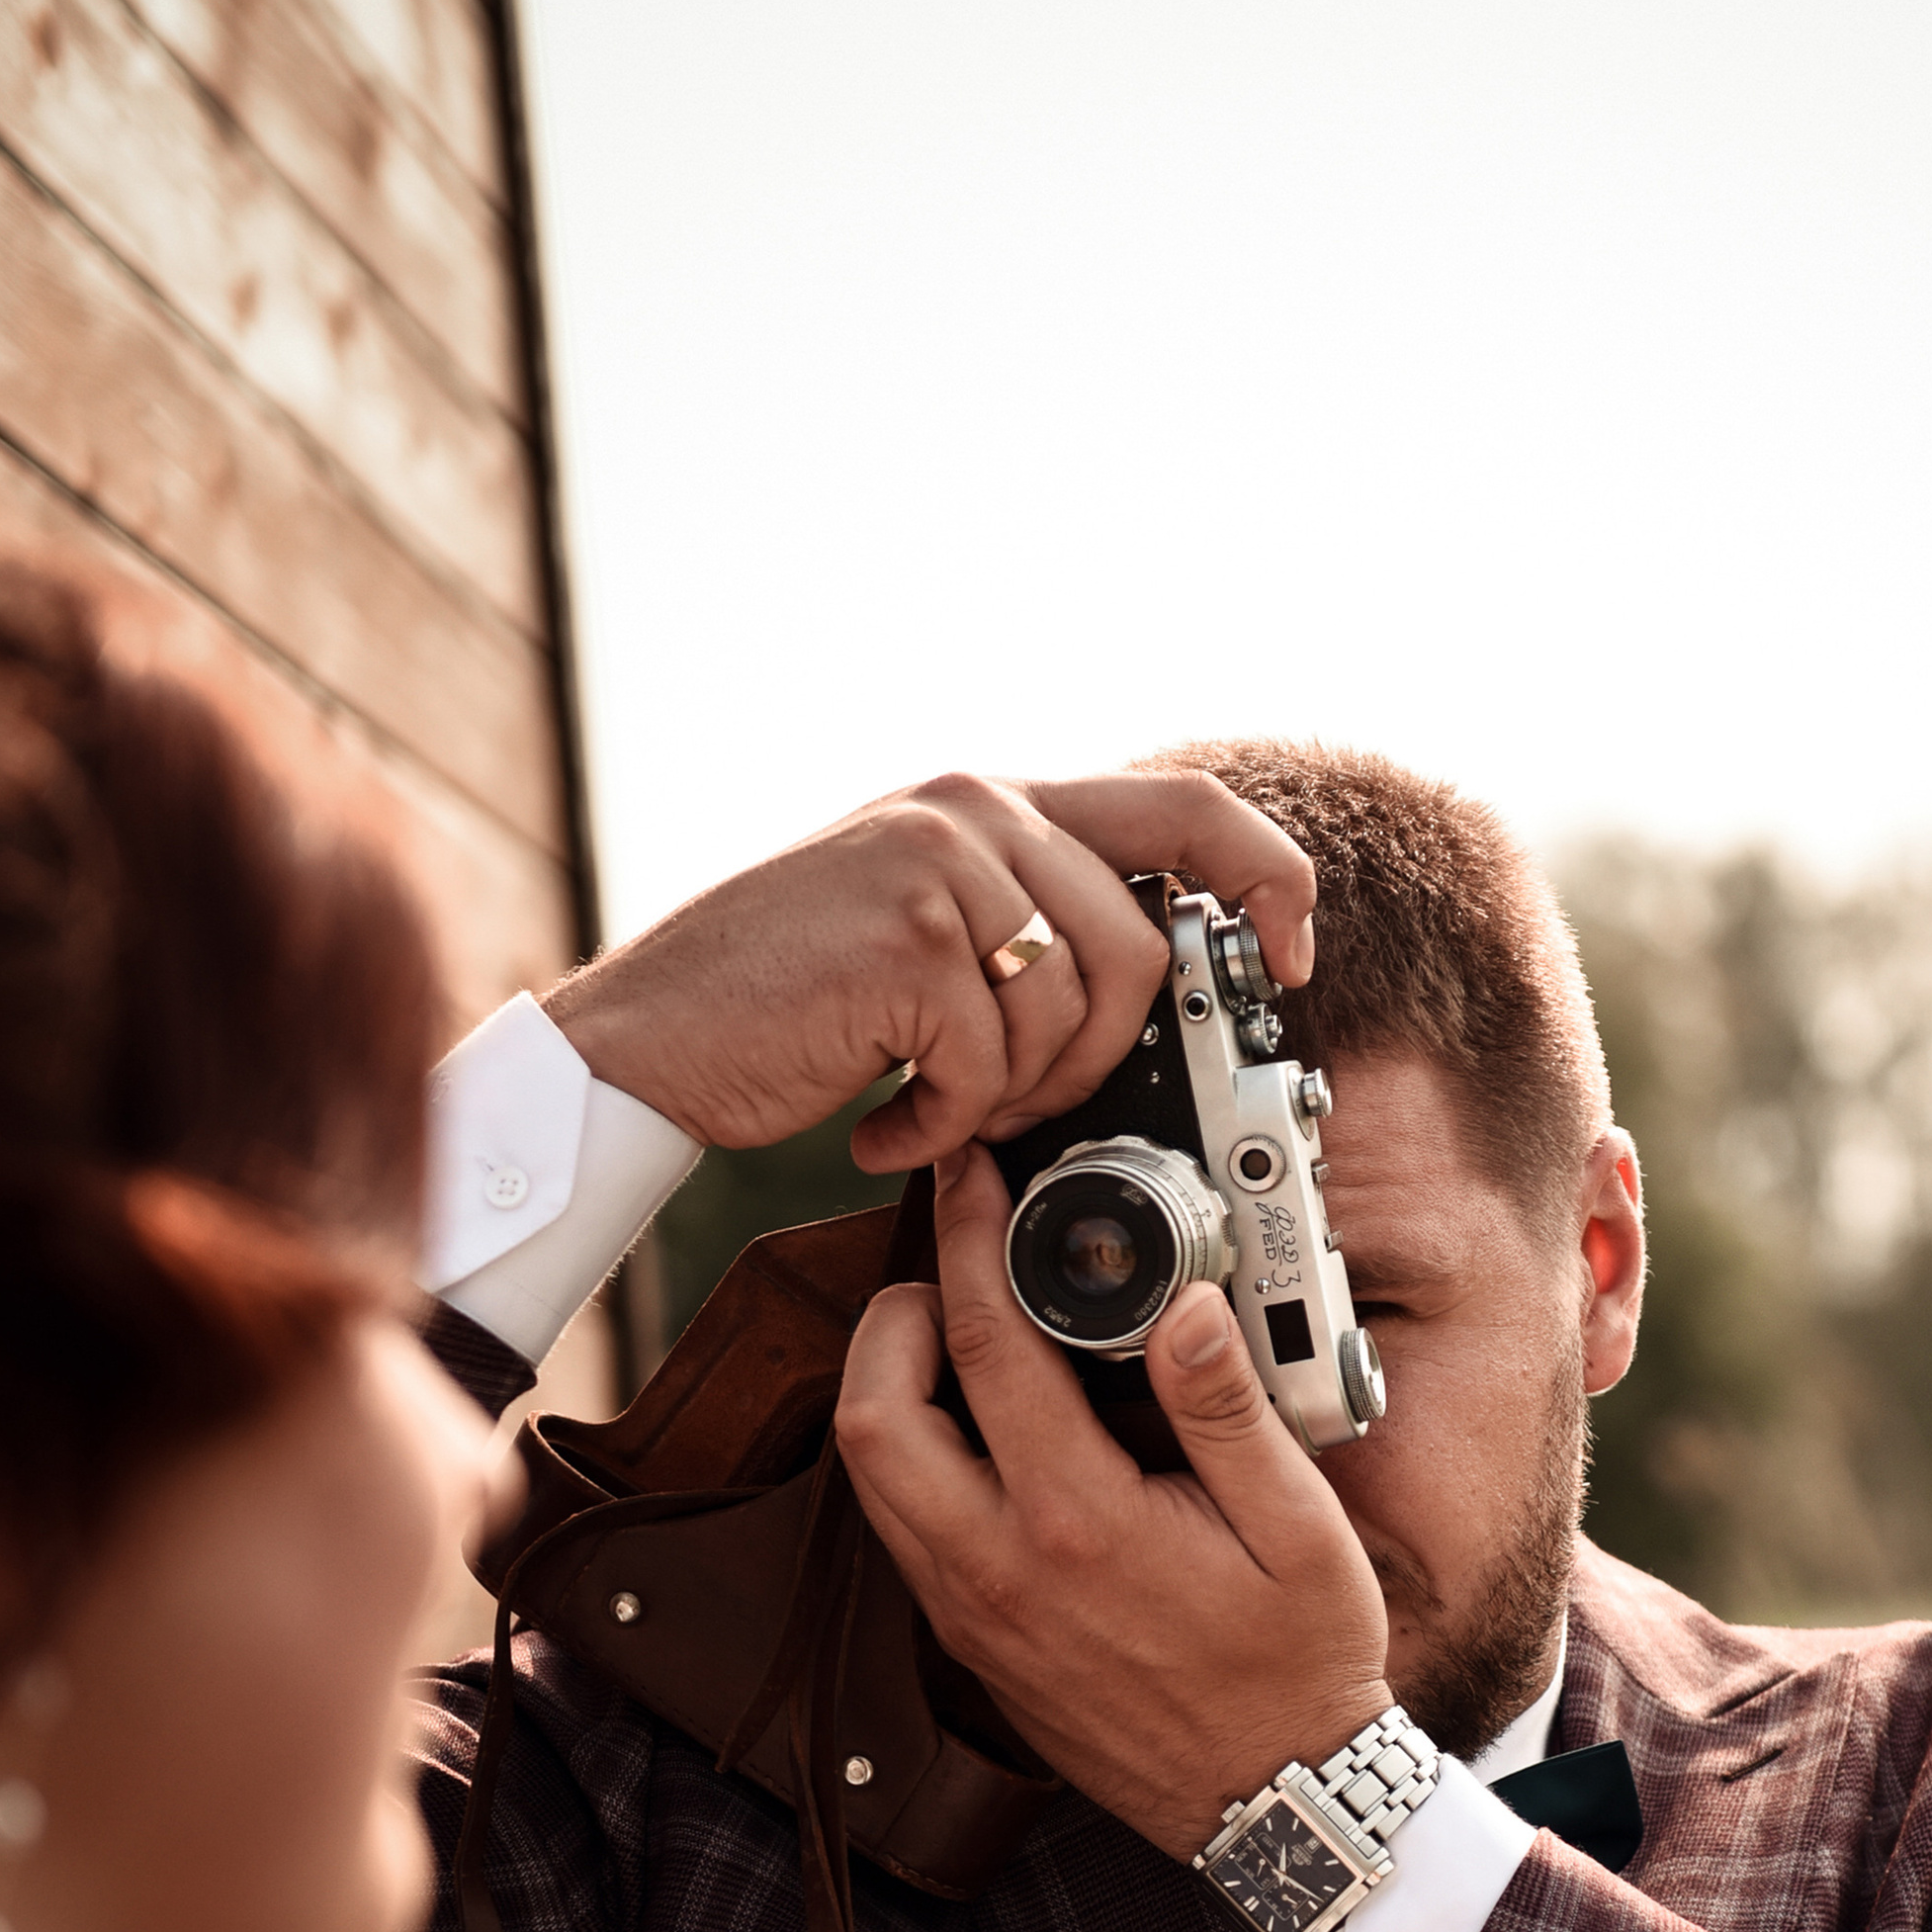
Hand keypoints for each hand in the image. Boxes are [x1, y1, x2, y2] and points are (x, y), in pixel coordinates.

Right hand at [541, 772, 1314, 1165]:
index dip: (1273, 887)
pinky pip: (992, 1065)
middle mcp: (977, 810)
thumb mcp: (924, 925)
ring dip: (1014, 1101)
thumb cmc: (785, 1004)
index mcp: (998, 804)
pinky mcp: (906, 940)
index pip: (1194, 810)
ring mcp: (940, 864)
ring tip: (936, 1114)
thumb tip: (1160, 985)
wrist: (644, 1038)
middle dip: (1099, 1062)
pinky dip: (942, 1126)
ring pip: (1075, 1015)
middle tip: (1011, 1107)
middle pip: (1143, 949)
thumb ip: (1029, 922)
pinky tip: (883, 1128)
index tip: (1286, 969)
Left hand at [833, 1149, 1390, 1863]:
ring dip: (891, 1392)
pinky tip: (981, 1434)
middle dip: (891, 1318)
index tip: (969, 1184)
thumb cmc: (1297, 1669)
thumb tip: (1184, 1306)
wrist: (1274, 1804)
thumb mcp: (1299, 1528)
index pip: (986, 1346)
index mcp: (1080, 1525)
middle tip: (946, 1275)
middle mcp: (1002, 1573)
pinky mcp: (975, 1647)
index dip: (965, 1242)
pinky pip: (905, 1534)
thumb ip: (1231, 1410)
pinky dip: (915, 1463)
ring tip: (957, 1342)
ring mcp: (976, 1617)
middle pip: (872, 1415)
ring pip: (871, 1480)